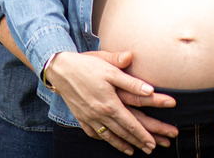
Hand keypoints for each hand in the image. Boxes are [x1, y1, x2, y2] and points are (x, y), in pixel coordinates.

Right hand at [46, 50, 176, 154]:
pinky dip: (103, 139)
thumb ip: (131, 81)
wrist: (60, 69)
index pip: (131, 124)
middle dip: (137, 142)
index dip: (143, 134)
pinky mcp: (80, 116)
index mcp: (110, 104)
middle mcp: (100, 114)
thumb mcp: (110, 69)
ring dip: (122, 145)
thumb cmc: (87, 65)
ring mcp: (89, 117)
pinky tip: (108, 140)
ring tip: (132, 151)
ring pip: (108, 136)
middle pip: (122, 132)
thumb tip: (150, 90)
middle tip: (150, 149)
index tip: (153, 143)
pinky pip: (93, 133)